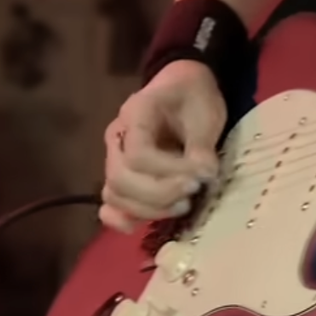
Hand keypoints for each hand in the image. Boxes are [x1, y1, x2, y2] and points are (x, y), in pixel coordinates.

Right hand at [99, 60, 224, 233]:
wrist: (183, 88)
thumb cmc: (193, 97)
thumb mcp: (205, 112)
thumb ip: (202, 145)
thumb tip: (205, 175)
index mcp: (135, 113)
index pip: (138, 154)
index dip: (168, 171)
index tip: (201, 176)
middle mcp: (117, 137)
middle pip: (119, 178)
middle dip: (158, 194)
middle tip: (192, 192)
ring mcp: (115, 157)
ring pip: (114, 193)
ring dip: (147, 208)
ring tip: (183, 205)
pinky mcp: (123, 175)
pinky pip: (110, 201)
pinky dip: (120, 217)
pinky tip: (135, 227)